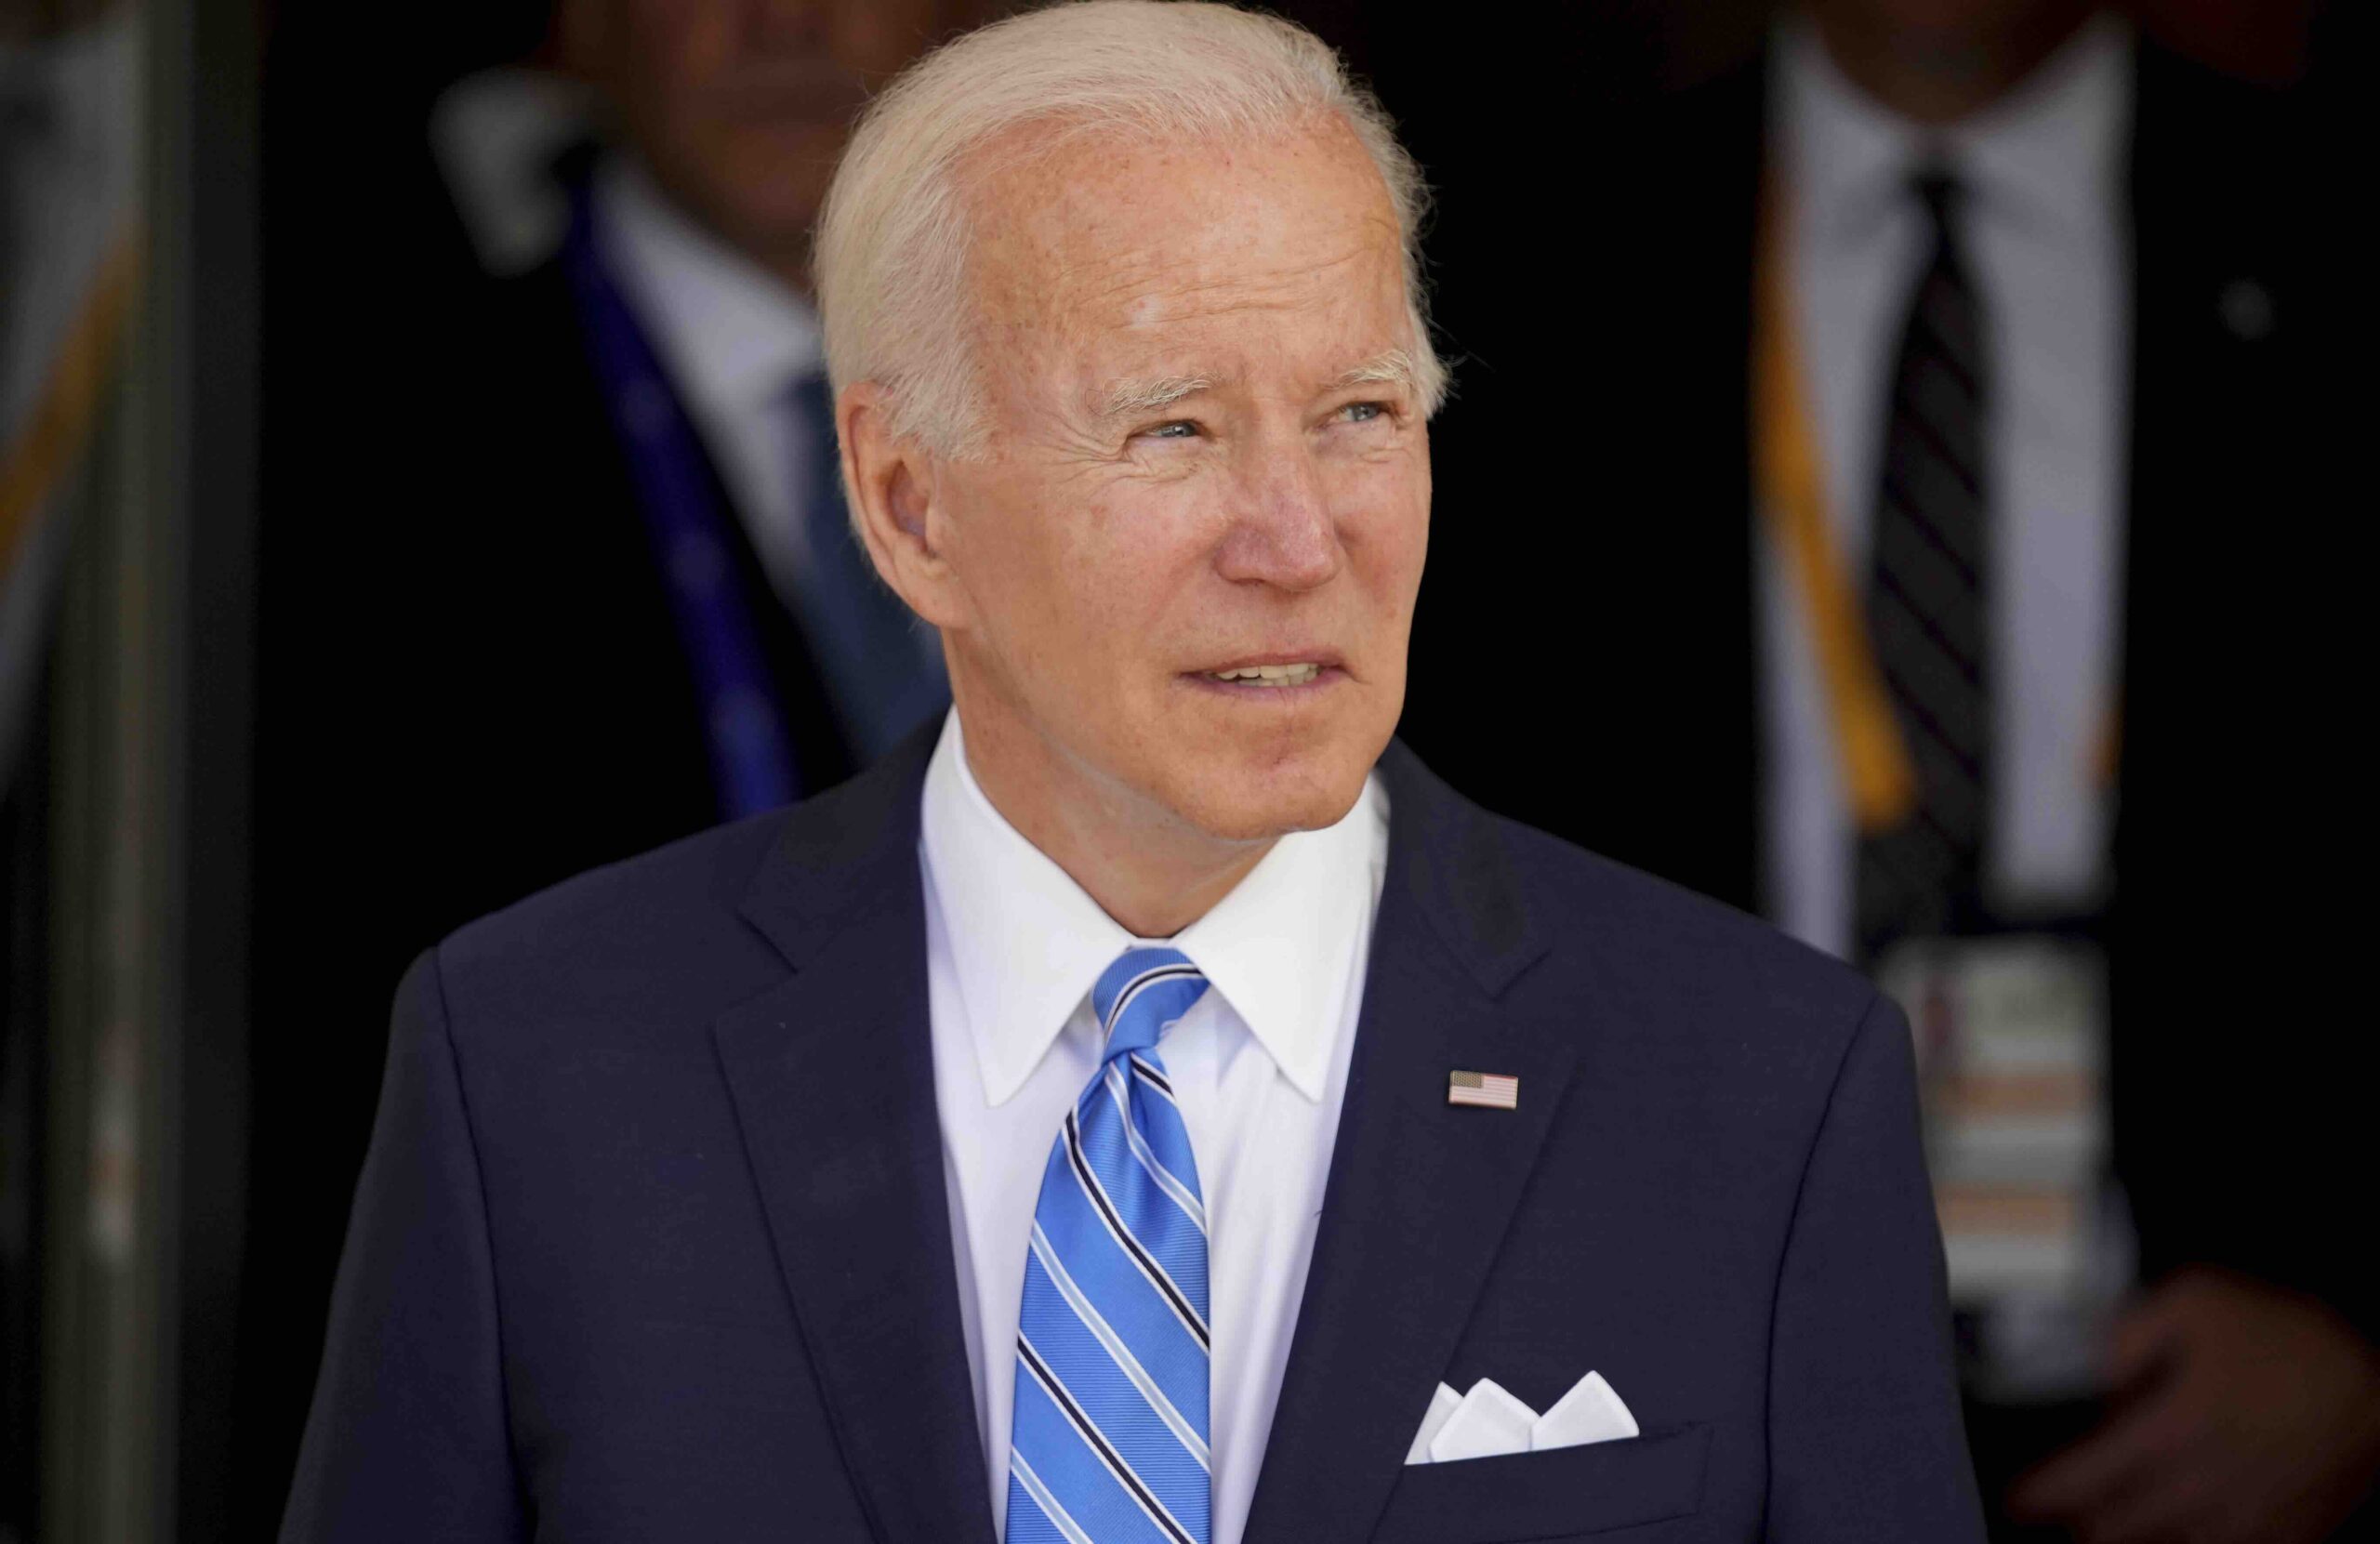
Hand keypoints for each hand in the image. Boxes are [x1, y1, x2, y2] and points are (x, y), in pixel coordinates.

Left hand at [2007, 1268, 2379, 1543]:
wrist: (2373, 1386)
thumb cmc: (2284, 1337)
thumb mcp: (2197, 1300)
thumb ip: (2128, 1335)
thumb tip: (2097, 1378)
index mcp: (2173, 1429)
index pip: (2087, 1478)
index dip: (2044, 1493)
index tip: (2020, 1499)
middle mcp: (2202, 1485)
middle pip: (2117, 1526)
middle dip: (2085, 1515)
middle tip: (2070, 1501)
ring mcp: (2245, 1519)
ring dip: (2132, 1532)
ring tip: (2117, 1512)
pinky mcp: (2282, 1535)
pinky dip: (2187, 1540)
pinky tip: (2179, 1522)